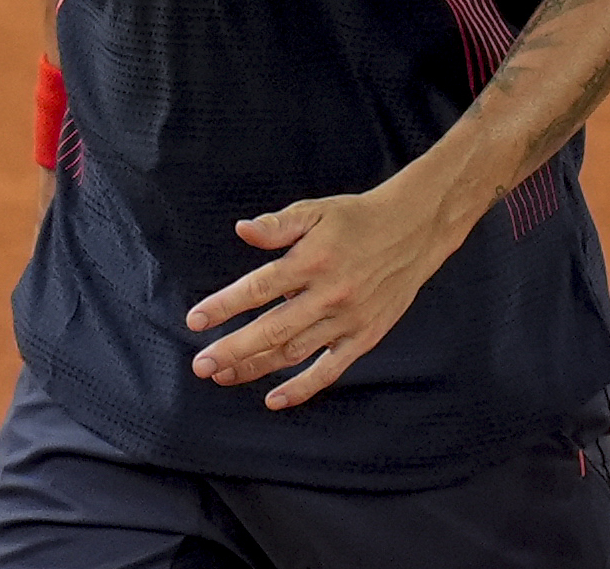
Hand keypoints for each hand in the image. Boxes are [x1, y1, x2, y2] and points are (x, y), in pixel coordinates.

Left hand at [184, 170, 469, 409]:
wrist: (415, 229)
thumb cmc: (357, 218)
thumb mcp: (317, 210)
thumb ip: (279, 224)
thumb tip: (242, 230)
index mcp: (312, 260)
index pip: (259, 287)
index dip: (224, 306)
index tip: (195, 321)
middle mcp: (329, 293)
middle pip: (272, 329)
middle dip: (232, 350)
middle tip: (200, 365)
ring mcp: (348, 318)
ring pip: (294, 352)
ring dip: (255, 368)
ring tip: (222, 376)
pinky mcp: (365, 336)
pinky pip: (330, 369)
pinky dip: (303, 388)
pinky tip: (274, 400)